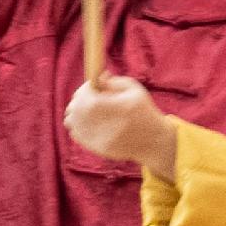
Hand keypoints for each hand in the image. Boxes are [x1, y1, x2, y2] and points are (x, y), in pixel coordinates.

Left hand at [63, 77, 177, 171]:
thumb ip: (114, 81)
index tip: (93, 86)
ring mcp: (95, 137)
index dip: (86, 87)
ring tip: (90, 110)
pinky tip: (92, 122)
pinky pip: (75, 133)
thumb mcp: (135, 90)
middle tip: (91, 97)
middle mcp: (99, 123)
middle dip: (80, 99)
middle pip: (74, 107)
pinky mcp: (94, 147)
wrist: (153, 140)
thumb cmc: (143, 111)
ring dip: (77, 113)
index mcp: (109, 106)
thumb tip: (97, 78)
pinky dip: (79, 126)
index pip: (84, 94)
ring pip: (71, 121)